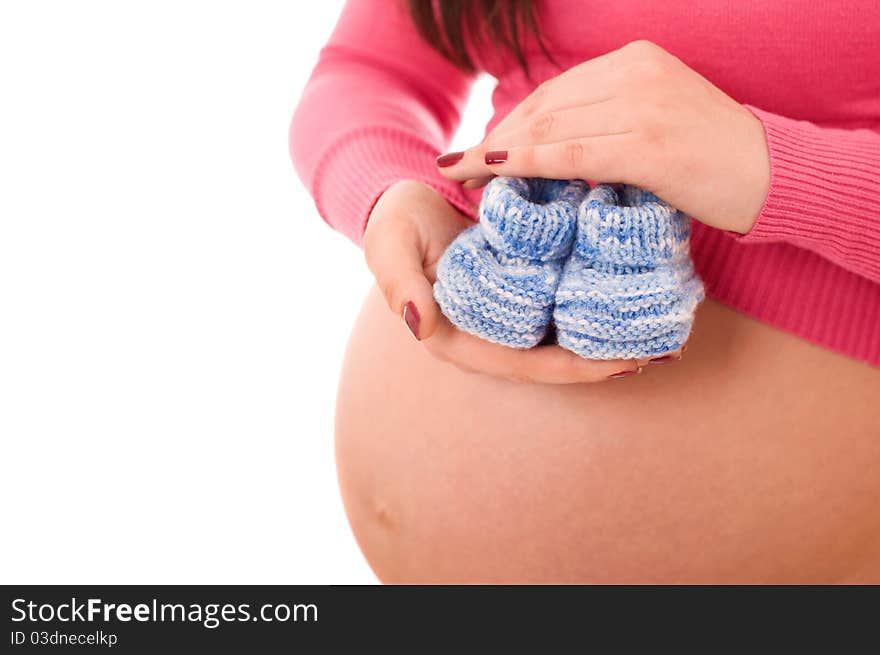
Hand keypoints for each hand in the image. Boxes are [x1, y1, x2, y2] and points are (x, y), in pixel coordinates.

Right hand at [363, 180, 646, 382]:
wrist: (406, 196)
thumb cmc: (395, 223)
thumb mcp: (390, 248)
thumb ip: (401, 285)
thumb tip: (422, 326)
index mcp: (460, 338)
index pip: (523, 366)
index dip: (572, 369)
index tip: (622, 365)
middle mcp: (490, 333)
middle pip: (555, 360)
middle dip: (605, 360)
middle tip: (661, 351)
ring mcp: (510, 312)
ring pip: (564, 335)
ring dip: (609, 337)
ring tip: (662, 332)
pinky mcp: (524, 287)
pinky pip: (564, 303)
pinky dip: (597, 303)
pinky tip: (633, 294)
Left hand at [437, 40, 770, 233]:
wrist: (770, 174)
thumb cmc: (709, 156)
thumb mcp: (654, 119)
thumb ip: (607, 119)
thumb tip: (547, 144)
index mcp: (634, 61)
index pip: (555, 91)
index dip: (510, 121)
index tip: (478, 149)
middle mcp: (634, 73)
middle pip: (544, 105)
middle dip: (495, 138)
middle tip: (458, 167)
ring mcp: (642, 106)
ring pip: (550, 127)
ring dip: (499, 153)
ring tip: (463, 175)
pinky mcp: (648, 145)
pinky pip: (571, 153)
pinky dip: (528, 162)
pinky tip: (495, 170)